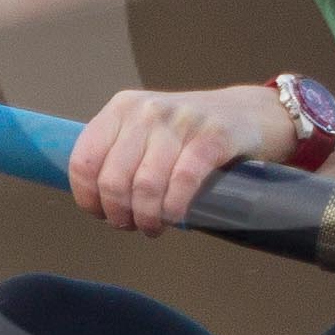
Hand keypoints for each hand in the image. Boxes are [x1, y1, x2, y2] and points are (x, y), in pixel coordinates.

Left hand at [67, 86, 299, 236]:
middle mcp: (147, 110)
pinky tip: (176, 218)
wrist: (250, 114)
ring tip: (155, 227)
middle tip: (133, 225)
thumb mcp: (147, 130)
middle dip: (119, 214)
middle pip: (113, 179)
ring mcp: (181, 121)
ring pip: (146, 185)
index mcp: (122, 108)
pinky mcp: (213, 136)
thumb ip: (119, 156)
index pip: (84, 160)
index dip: (88, 198)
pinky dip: (174, 208)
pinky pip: (183, 181)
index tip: (101, 215)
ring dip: (147, 218)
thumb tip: (96, 202)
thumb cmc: (191, 134)